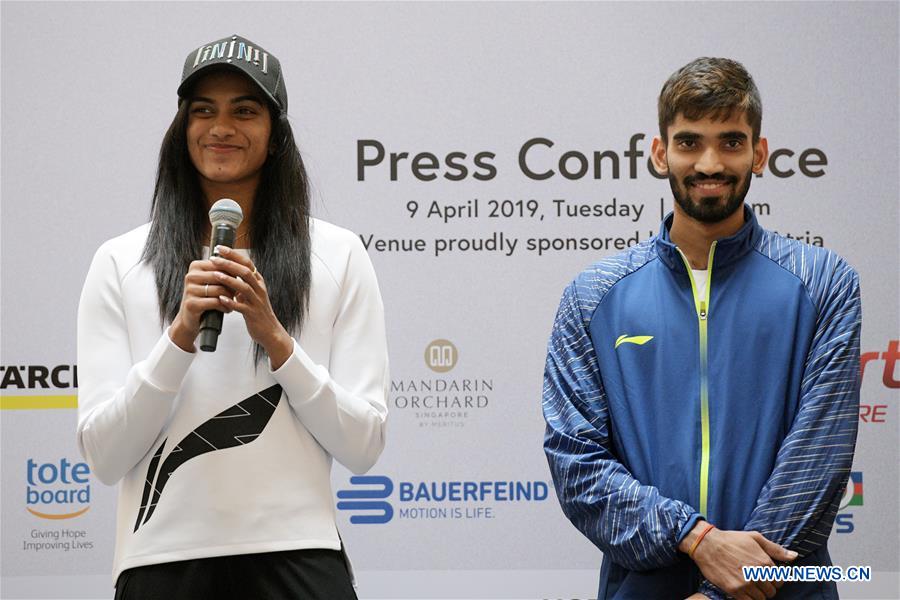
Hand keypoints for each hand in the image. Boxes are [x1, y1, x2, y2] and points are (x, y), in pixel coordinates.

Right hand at [169, 258, 234, 351]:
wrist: (190, 317)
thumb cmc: (205, 298)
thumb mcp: (212, 282)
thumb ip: (223, 272)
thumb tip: (241, 267)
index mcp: (196, 266)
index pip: (220, 265)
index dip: (232, 273)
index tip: (238, 281)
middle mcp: (191, 276)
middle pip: (220, 276)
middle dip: (232, 285)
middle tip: (237, 293)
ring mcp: (190, 290)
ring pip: (219, 289)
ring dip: (229, 297)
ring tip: (232, 301)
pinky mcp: (192, 303)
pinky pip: (215, 302)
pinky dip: (225, 306)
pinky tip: (226, 309)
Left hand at [209, 246, 293, 368]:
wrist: (270, 331)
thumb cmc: (257, 311)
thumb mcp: (251, 294)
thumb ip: (242, 283)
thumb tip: (228, 270)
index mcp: (258, 282)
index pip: (247, 263)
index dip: (233, 254)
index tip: (220, 248)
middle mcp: (259, 289)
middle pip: (246, 272)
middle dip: (229, 264)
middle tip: (214, 258)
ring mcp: (257, 302)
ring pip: (244, 288)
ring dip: (229, 281)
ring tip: (215, 275)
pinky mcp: (253, 315)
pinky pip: (242, 307)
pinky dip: (231, 302)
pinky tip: (221, 299)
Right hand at [688, 527, 796, 599]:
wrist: (706, 544)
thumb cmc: (731, 539)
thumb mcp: (755, 538)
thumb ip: (776, 549)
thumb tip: (794, 556)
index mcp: (764, 561)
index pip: (780, 580)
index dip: (774, 579)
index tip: (766, 576)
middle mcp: (757, 574)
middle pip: (772, 591)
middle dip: (766, 587)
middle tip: (756, 581)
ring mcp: (745, 583)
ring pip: (762, 598)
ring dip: (758, 594)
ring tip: (749, 585)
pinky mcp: (734, 590)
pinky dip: (749, 598)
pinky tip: (743, 590)